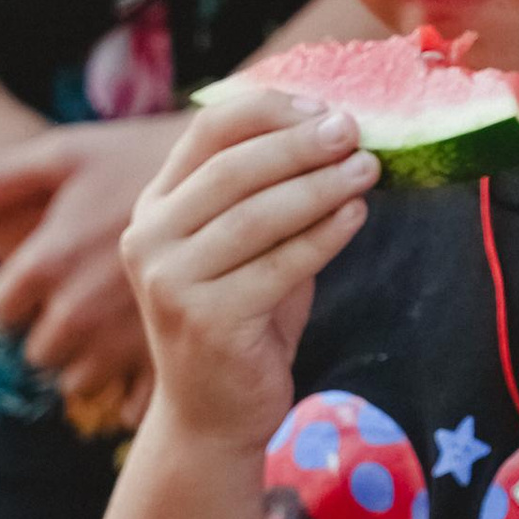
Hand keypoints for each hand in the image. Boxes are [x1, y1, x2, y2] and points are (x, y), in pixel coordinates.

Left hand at [0, 114, 189, 423]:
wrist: (233, 167)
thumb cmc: (139, 155)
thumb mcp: (69, 155)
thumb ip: (0, 178)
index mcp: (48, 258)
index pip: (2, 308)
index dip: (15, 300)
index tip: (35, 286)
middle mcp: (79, 304)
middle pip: (42, 350)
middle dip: (57, 336)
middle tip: (82, 310)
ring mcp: (123, 334)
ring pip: (84, 379)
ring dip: (95, 364)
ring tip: (117, 331)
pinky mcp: (169, 357)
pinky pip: (133, 400)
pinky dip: (136, 391)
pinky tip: (150, 354)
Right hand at [117, 85, 378, 448]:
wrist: (214, 412)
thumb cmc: (243, 314)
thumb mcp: (249, 243)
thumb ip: (274, 190)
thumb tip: (340, 129)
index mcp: (157, 206)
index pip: (208, 132)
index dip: (269, 111)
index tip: (325, 106)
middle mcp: (151, 239)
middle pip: (232, 169)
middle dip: (300, 144)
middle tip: (354, 130)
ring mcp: (171, 282)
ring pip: (256, 215)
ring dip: (319, 186)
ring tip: (367, 169)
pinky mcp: (207, 321)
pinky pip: (279, 265)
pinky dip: (324, 235)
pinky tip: (356, 214)